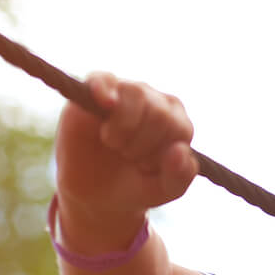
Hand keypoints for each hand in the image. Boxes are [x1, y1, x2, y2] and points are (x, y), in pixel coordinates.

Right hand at [53, 73, 196, 237]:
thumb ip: (180, 176)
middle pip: (160, 114)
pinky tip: (107, 104)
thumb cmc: (133, 186)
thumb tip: (179, 149)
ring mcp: (123, 92)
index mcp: (176, 120)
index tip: (144, 168)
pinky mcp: (93, 92)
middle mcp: (153, 99)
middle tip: (127, 157)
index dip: (160, 155)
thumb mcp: (162, 191)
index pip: (181, 129)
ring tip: (114, 145)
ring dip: (123, 130)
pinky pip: (103, 80)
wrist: (93, 194)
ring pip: (137, 95)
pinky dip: (105, 90)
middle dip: (142, 146)